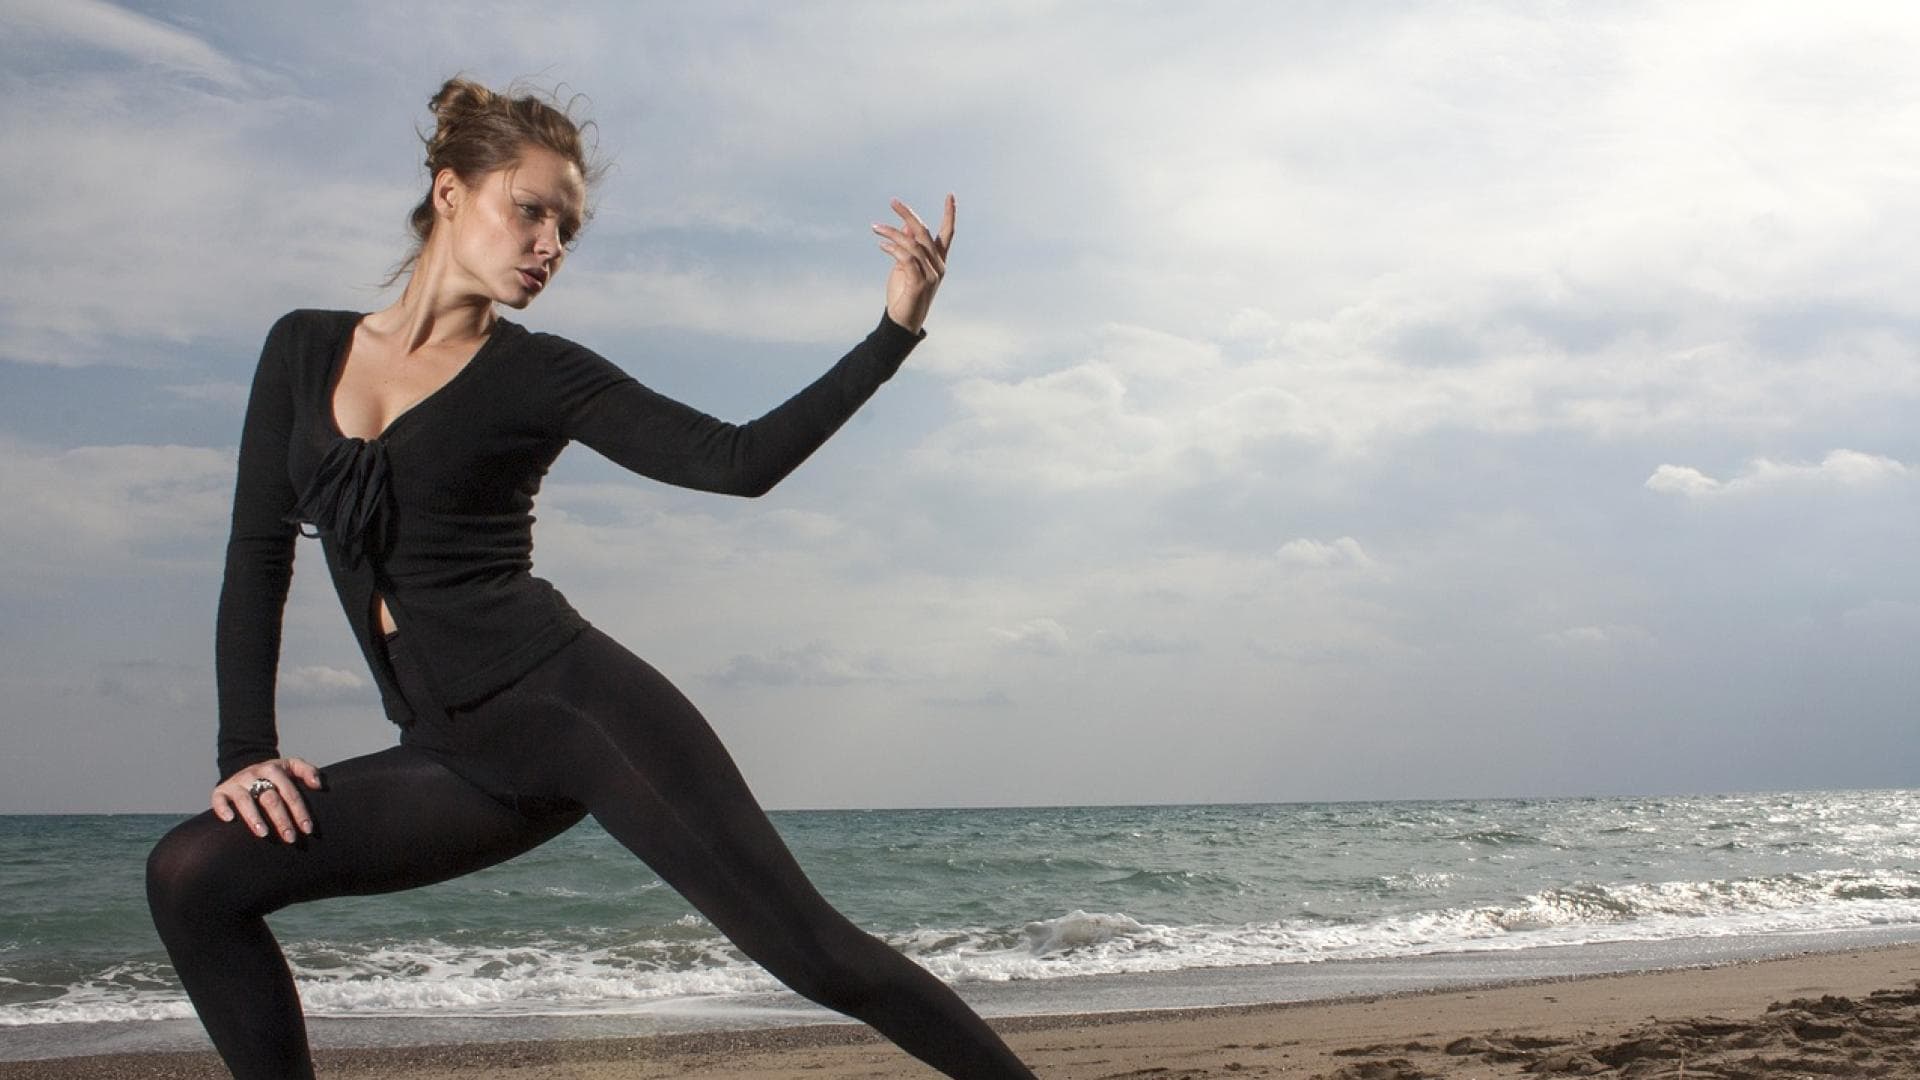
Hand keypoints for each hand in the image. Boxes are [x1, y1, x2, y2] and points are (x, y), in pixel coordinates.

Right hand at [213, 757, 321, 841]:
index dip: (300, 811)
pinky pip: (219, 799)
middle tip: (290, 838)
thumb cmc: (275, 775)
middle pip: (270, 798)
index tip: (307, 829)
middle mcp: (254, 774)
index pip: (290, 792)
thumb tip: (318, 785)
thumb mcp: (292, 766)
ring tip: (264, 834)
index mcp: (274, 769)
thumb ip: (308, 771)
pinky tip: (230, 819)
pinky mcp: (221, 790)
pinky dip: (223, 808)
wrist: (248, 769)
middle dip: (282, 819)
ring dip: (254, 817)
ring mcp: (237, 782)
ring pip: (245, 799)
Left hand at [873, 194, 955, 333]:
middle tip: (893, 202)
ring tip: (875, 227)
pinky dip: (893, 249)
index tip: (950, 195)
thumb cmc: (903, 294)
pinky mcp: (920, 283)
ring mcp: (931, 275)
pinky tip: (882, 245)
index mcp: (938, 261)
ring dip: (892, 232)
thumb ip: (908, 246)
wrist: (902, 322)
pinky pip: (906, 259)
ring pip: (912, 244)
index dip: (949, 214)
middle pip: (924, 233)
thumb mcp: (904, 266)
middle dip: (909, 215)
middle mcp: (938, 266)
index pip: (947, 234)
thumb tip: (907, 226)